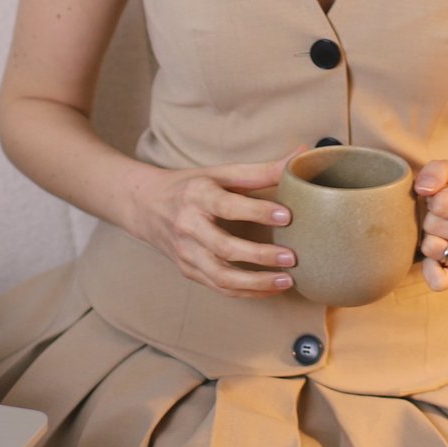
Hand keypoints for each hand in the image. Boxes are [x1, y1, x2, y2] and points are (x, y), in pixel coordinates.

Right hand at [130, 156, 298, 296]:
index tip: (287, 216)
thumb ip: (261, 170)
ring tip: (286, 281)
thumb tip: (302, 154)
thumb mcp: (220, 173)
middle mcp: (187, 226)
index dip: (257, 211)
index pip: (227, 206)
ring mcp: (185, 252)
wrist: (145, 205)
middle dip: (260, 255)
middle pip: (224, 247)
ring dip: (255, 282)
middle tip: (292, 257)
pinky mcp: (187, 270)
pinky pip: (219, 287)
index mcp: (196, 195)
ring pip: (220, 276)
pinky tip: (270, 289)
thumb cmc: (191, 186)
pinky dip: (246, 292)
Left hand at [415, 160, 447, 292]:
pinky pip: (437, 280)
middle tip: (443, 216)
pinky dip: (430, 266)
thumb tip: (423, 189)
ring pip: (431, 248)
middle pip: (434, 225)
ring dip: (429, 236)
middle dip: (431, 216)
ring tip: (443, 231)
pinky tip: (438, 253)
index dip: (434, 197)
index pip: (441, 203)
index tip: (443, 198)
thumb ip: (437, 171)